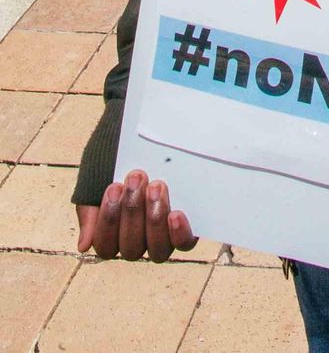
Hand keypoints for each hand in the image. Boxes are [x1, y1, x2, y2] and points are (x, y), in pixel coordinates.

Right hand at [76, 170, 197, 261]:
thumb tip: (84, 246)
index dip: (109, 220)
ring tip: (156, 186)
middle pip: (131, 247)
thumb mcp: (95, 180)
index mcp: (111, 235)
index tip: (114, 186)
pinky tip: (175, 214)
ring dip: (154, 219)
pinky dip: (179, 233)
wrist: (139, 138)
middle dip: (133, 211)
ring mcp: (160, 237)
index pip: (106, 245)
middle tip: (137, 177)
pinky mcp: (183, 228)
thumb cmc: (115, 160)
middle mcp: (136, 242)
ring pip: (157, 249)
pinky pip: (184, 243)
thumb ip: (89, 211)